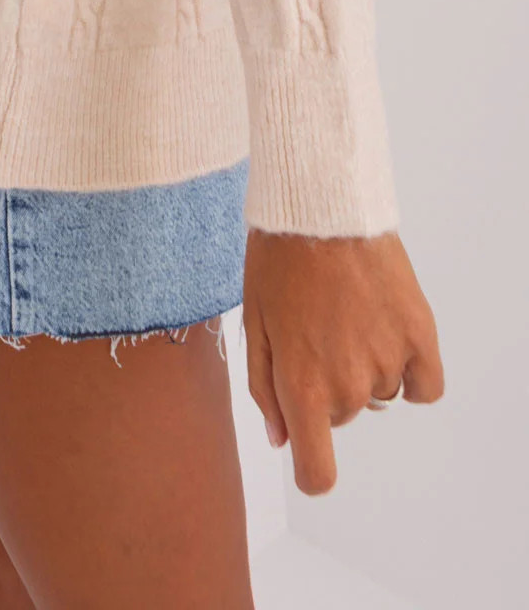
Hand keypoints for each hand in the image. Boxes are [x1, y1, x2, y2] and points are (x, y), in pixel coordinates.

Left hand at [242, 227, 443, 494]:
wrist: (318, 206)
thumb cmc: (277, 261)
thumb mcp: (253, 322)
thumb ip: (264, 388)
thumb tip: (282, 439)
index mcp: (301, 386)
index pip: (317, 470)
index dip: (312, 469)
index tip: (309, 453)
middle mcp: (348, 385)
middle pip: (341, 415)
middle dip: (325, 384)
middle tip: (312, 328)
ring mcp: (388, 362)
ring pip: (378, 393)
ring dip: (363, 367)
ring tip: (344, 313)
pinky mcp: (420, 337)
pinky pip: (424, 386)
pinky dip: (411, 371)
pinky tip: (389, 335)